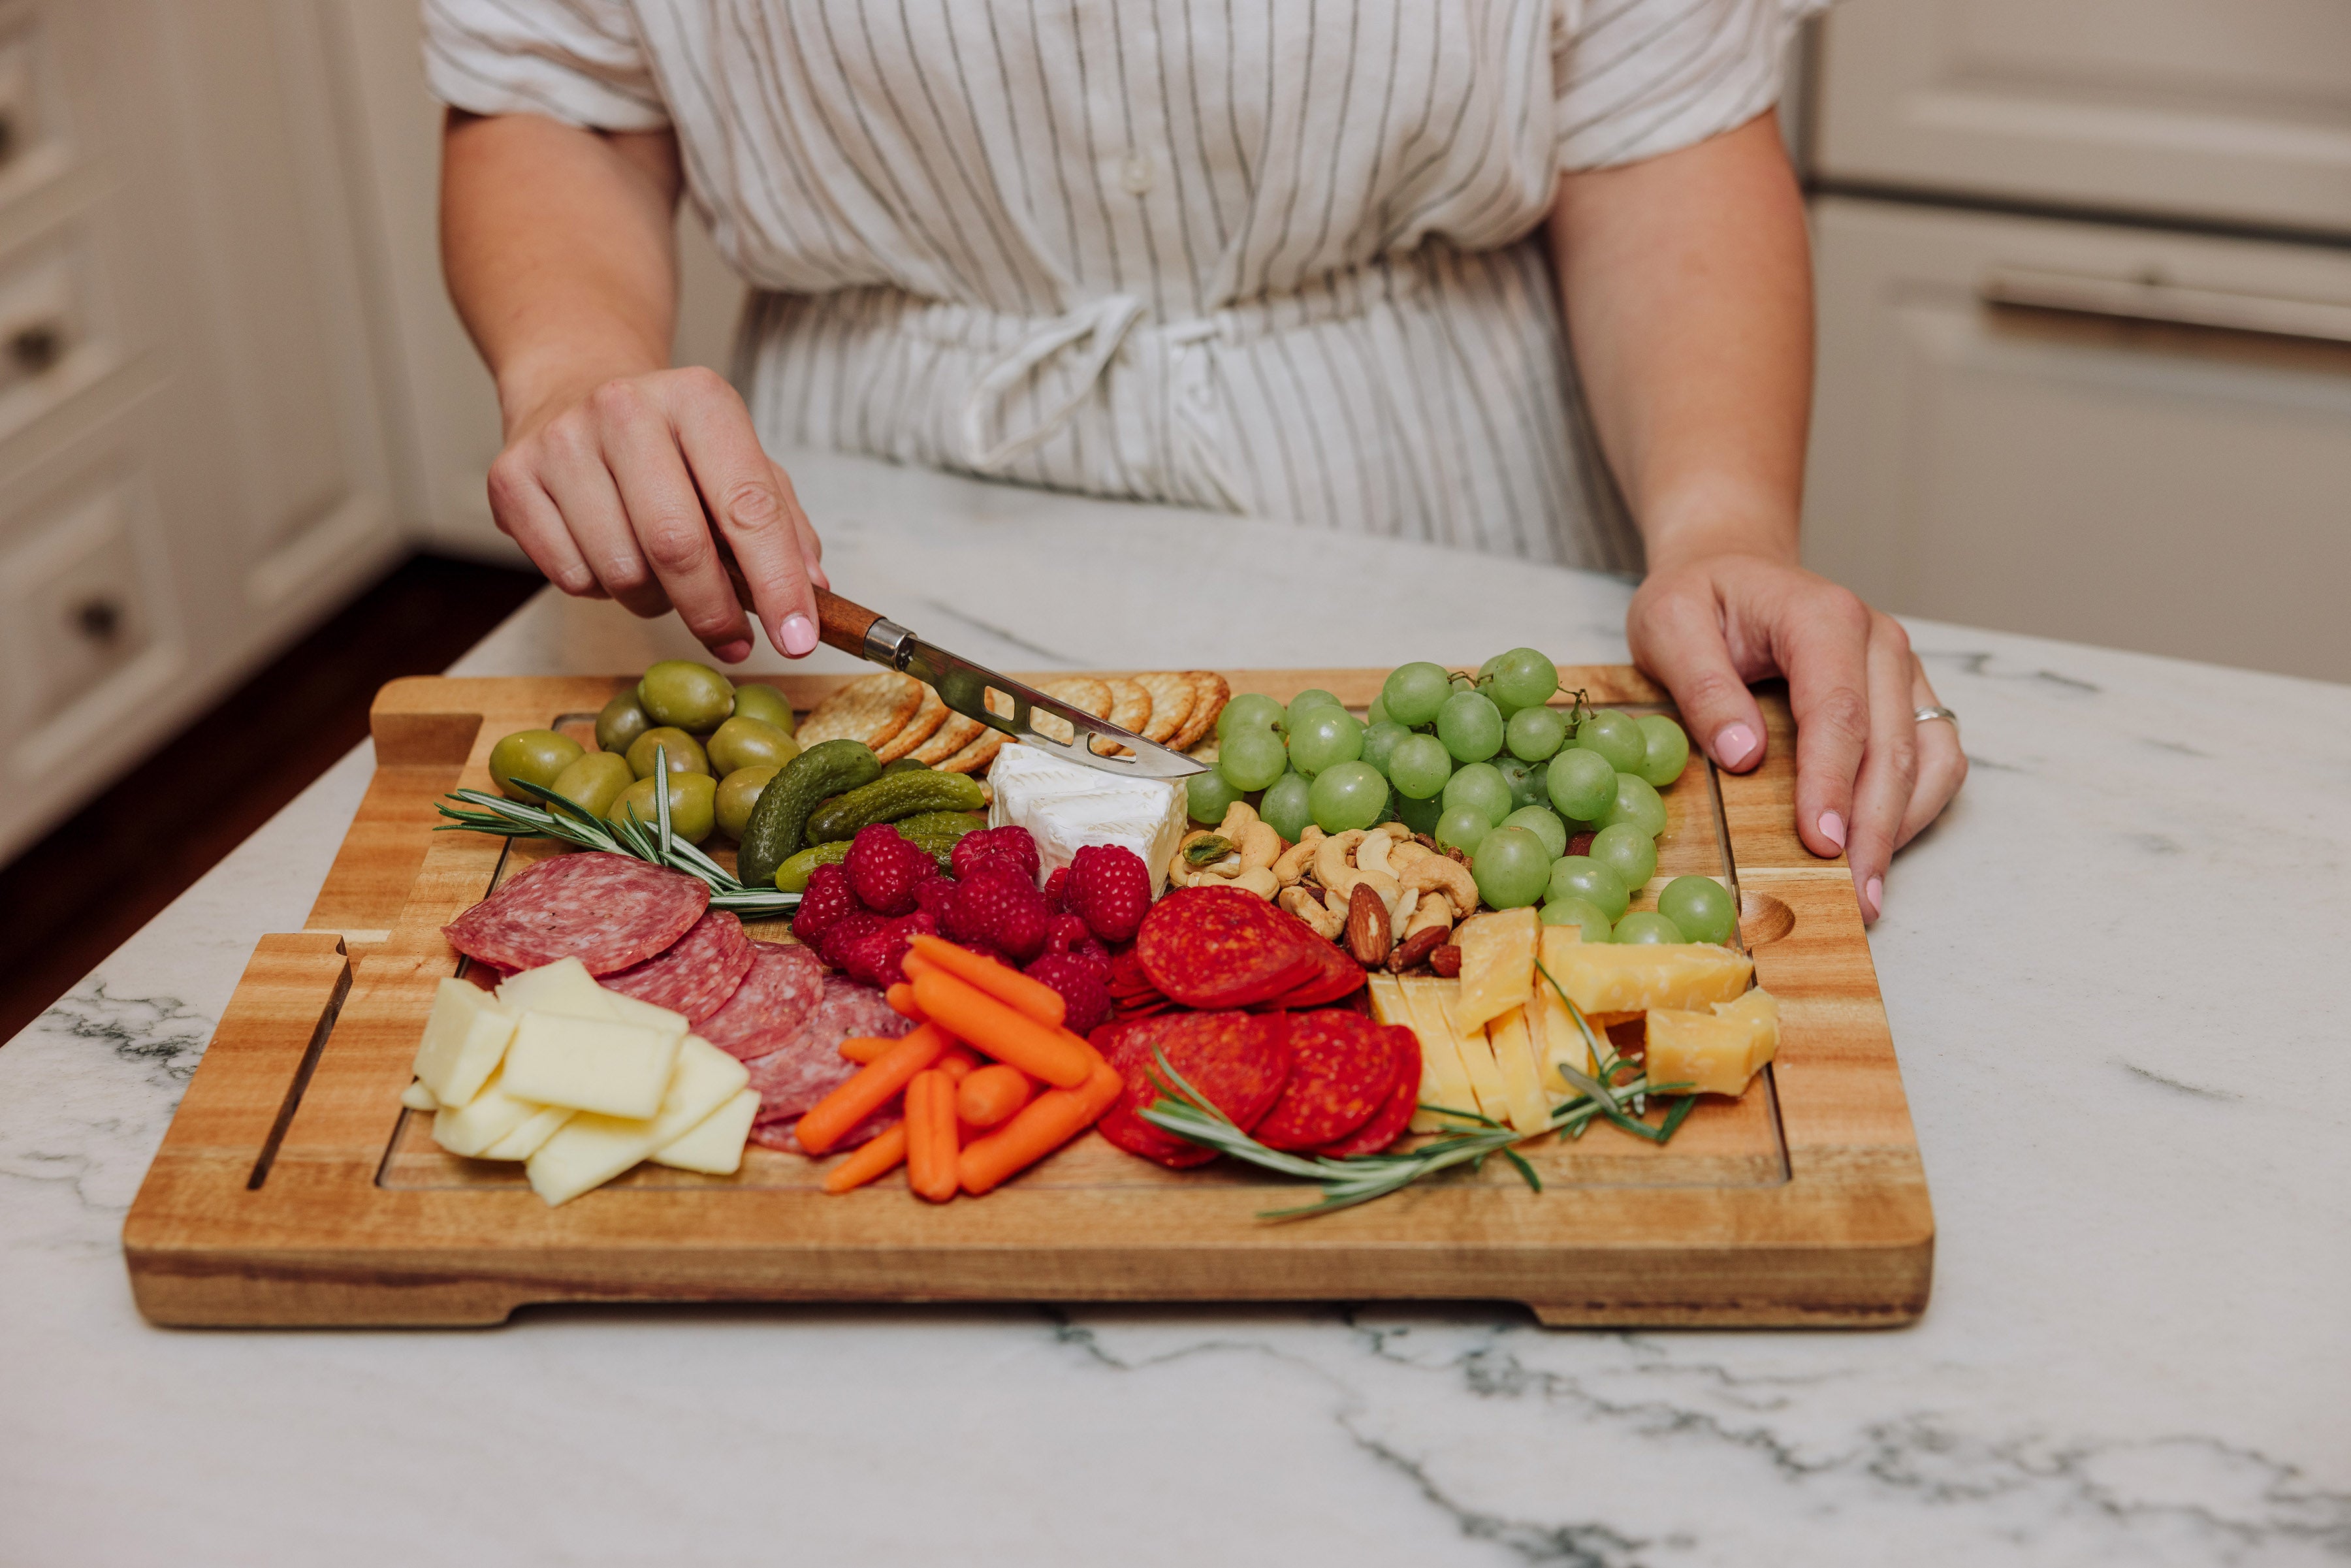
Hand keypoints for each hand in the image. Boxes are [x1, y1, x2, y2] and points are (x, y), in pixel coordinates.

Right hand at [486, 366, 827, 661]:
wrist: (571, 386)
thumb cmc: (670, 440)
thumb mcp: (739, 460)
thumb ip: (782, 525)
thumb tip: (811, 593)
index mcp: (698, 398)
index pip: (748, 507)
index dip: (778, 583)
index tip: (798, 637)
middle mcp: (625, 409)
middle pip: (677, 546)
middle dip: (713, 611)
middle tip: (734, 641)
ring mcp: (561, 442)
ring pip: (622, 573)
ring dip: (655, 600)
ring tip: (661, 576)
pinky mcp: (512, 480)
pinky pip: (569, 578)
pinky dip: (601, 589)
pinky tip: (608, 553)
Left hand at [1627, 552, 1964, 923]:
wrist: (1731, 566)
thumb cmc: (1699, 598)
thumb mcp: (1668, 626)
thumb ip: (1702, 686)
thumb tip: (1743, 756)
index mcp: (1822, 616)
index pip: (1838, 709)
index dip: (1832, 781)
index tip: (1820, 841)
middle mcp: (1878, 640)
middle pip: (1890, 744)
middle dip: (1872, 826)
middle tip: (1851, 896)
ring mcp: (1900, 669)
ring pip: (1926, 757)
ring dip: (1901, 827)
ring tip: (1868, 892)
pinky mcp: (1905, 695)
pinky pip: (1934, 756)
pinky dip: (1915, 808)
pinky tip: (1881, 850)